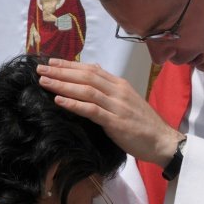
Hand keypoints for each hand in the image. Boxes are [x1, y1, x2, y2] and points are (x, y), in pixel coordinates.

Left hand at [37, 59, 182, 167]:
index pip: (92, 69)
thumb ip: (111, 88)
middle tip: (40, 68)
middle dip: (61, 71)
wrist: (162, 141)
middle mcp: (118, 91)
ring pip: (86, 90)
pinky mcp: (115, 122)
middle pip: (86, 76)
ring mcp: (117, 106)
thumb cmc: (144, 124)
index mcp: (120, 85)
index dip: (70, 65)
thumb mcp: (128, 100)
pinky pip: (91, 110)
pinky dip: (74, 104)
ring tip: (44, 82)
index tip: (52, 62)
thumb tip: (95, 71)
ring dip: (63, 84)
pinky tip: (59, 100)